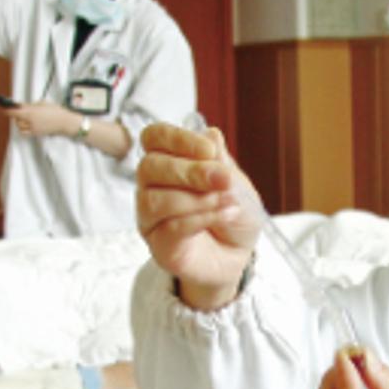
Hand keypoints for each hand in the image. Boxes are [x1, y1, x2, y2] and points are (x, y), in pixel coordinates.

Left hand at [2, 102, 86, 138]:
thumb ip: (29, 105)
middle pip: (16, 119)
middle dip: (15, 114)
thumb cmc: (55, 111)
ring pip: (19, 126)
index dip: (6, 110)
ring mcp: (33, 129)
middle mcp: (30, 122)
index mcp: (31, 112)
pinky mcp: (36, 134)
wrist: (64, 122)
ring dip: (19, 121)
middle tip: (18, 110)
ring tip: (24, 117)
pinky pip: (24, 132)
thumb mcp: (41, 103)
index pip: (13, 112)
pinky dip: (22, 128)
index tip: (1, 107)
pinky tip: (26, 124)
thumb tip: (20, 106)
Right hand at [136, 122, 259, 308]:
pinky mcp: (159, 244)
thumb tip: (210, 134)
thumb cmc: (232, 213)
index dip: (178, 139)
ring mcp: (150, 216)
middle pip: (150, 166)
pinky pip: (171, 227)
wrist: (238, 254)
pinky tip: (226, 215)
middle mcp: (152, 185)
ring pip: (156, 200)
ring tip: (228, 202)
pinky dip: (202, 218)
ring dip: (197, 199)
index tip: (209, 150)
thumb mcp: (236, 183)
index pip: (154, 137)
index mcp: (168, 160)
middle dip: (190, 171)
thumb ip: (220, 162)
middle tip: (223, 180)